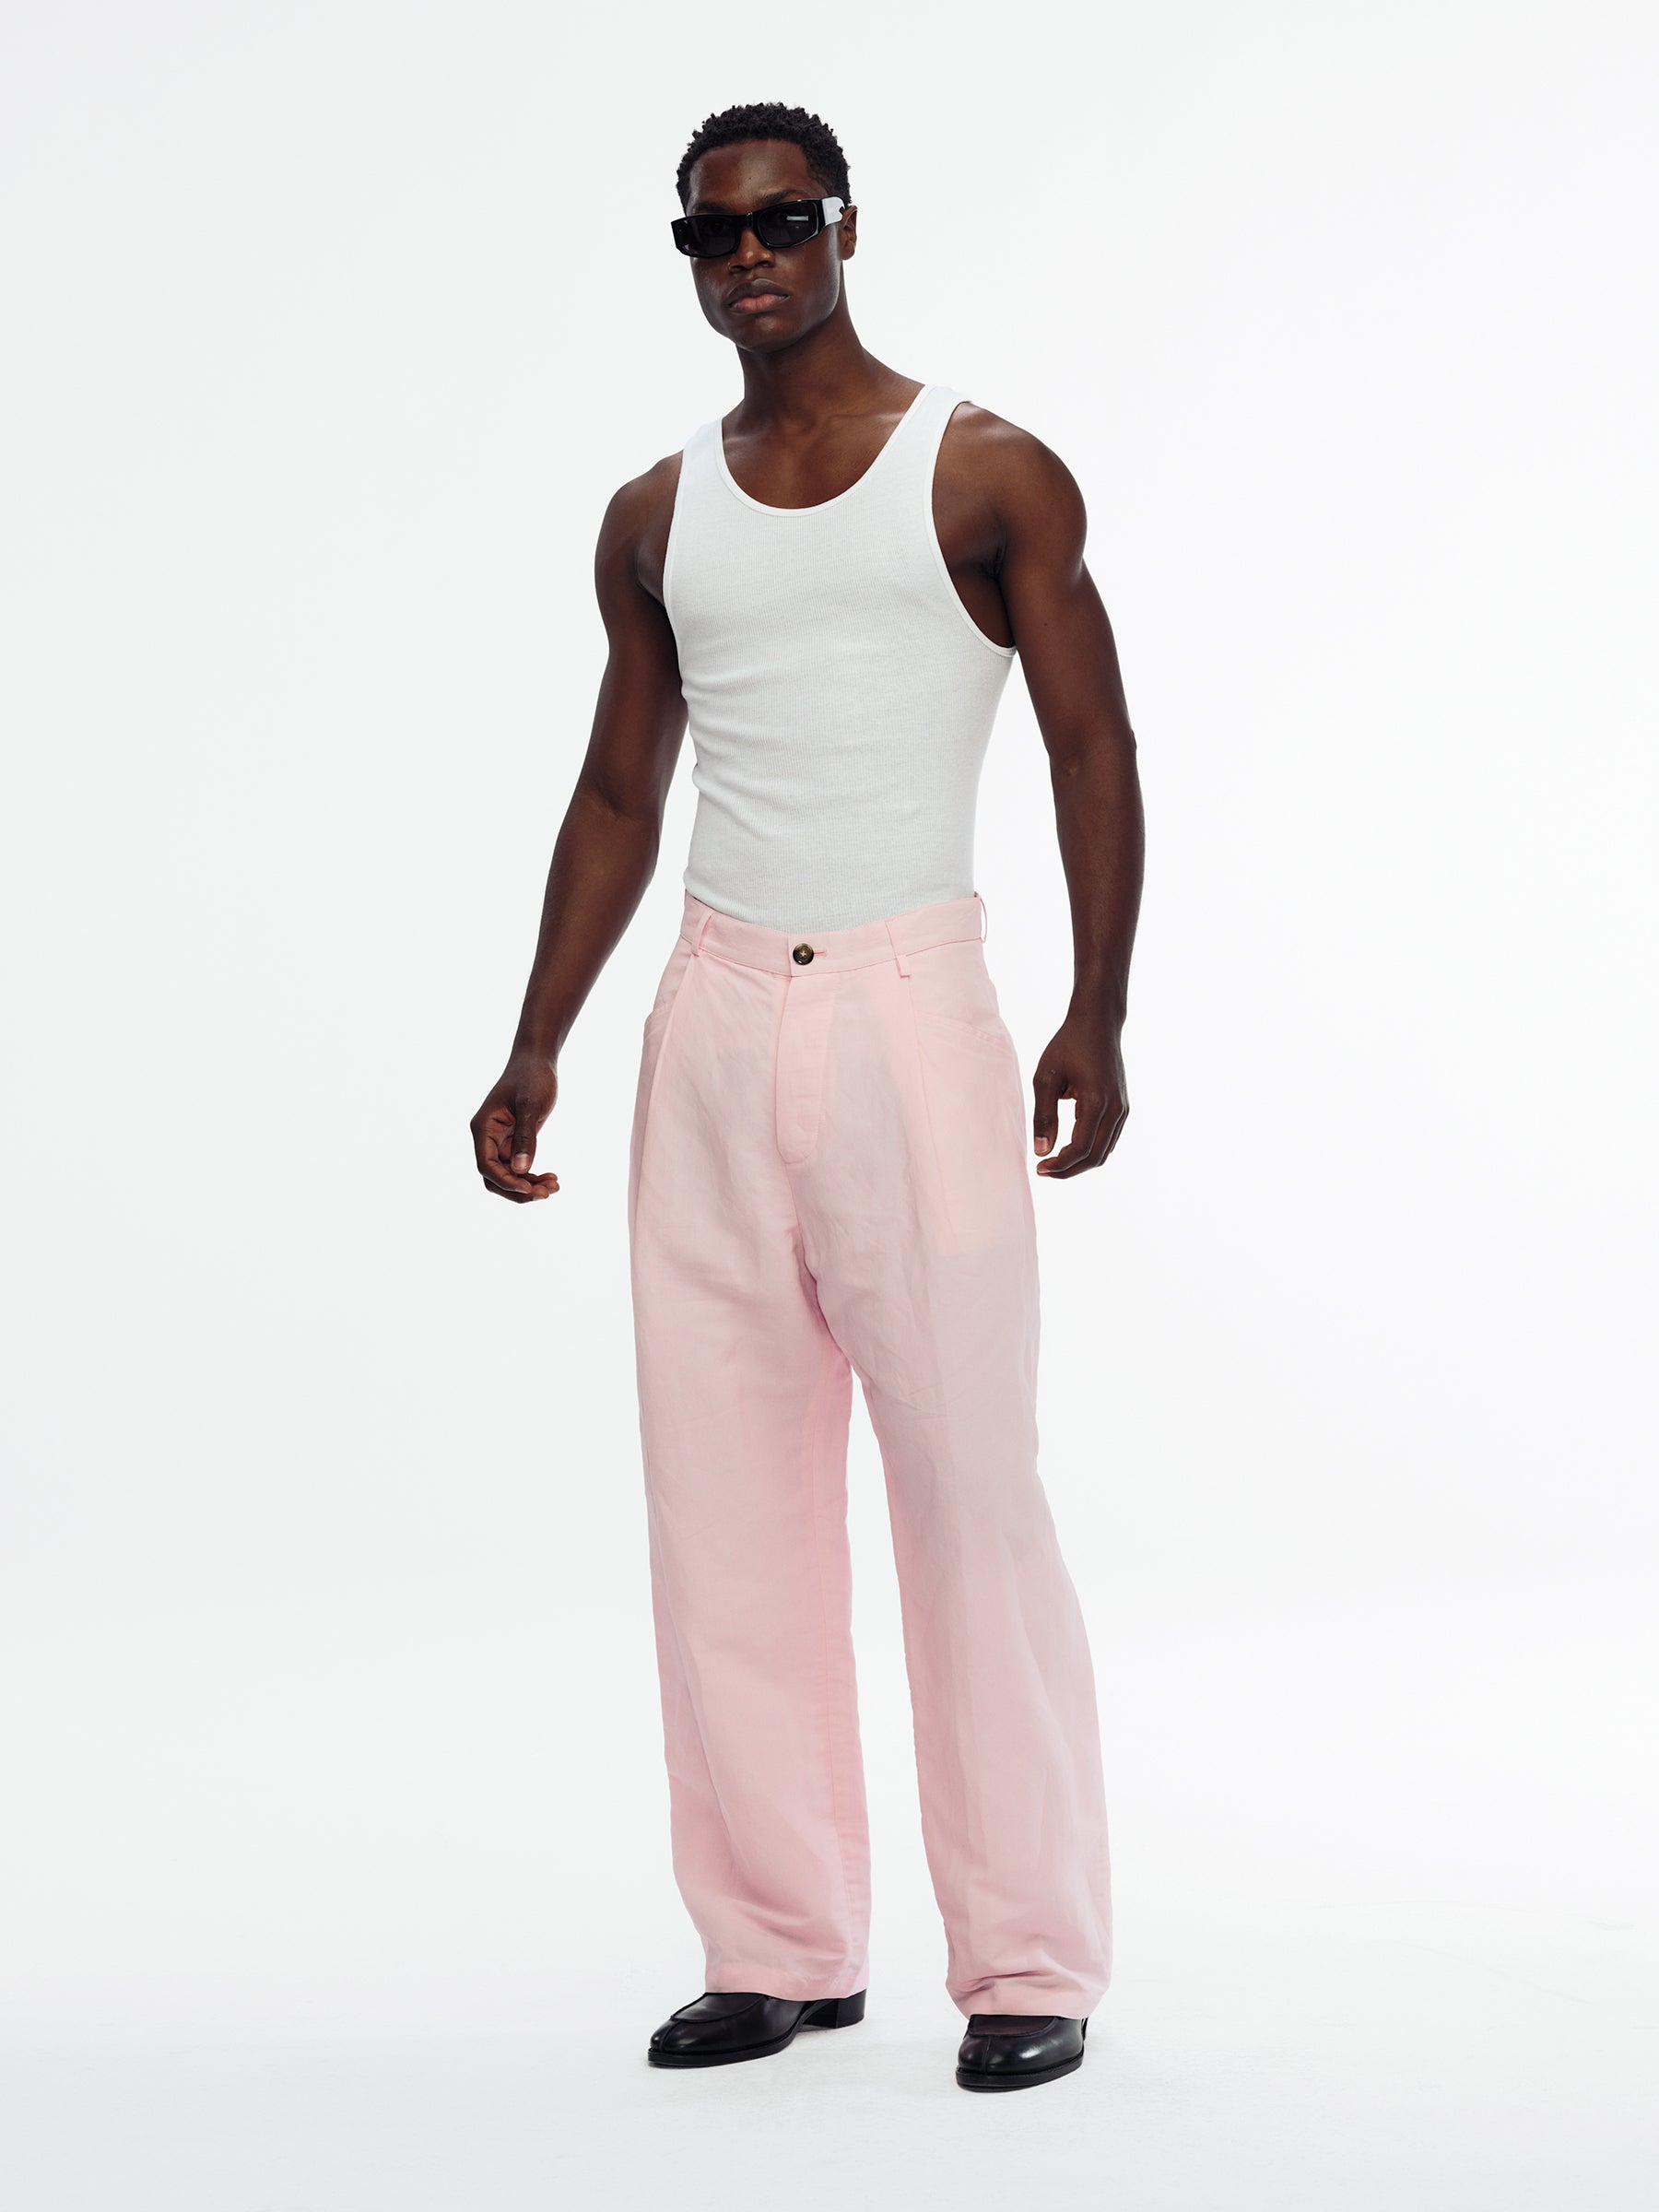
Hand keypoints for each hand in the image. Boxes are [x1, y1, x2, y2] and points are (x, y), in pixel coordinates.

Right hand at [470, 1055, 559, 1203]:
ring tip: (555, 1186)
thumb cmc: (532, 1077)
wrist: (537, 1060)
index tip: (530, 1188)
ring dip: (528, 1186)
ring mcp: (499, 1141)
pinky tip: (552, 1178)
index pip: (486, 1165)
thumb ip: (525, 1137)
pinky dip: (532, 1176)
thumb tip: (521, 1169)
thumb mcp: (531, 1105)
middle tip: (547, 1193)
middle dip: (518, 1189)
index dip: (506, 1181)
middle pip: (494, 1177)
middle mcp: (487, 1137)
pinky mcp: (513, 1142)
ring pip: (507, 1175)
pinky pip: (518, 1168)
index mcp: (483, 1127)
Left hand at [1031, 1009, 1128, 1177]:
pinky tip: (1069, 1147)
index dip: (1060, 1164)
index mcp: (1097, 1102)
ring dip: (1080, 1162)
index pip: (1081, 1148)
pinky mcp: (1122, 1107)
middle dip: (1069, 1170)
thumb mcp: (1046, 1078)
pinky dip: (1091, 1150)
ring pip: (1105, 1151)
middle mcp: (1116, 1109)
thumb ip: (1044, 1116)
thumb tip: (1041, 1151)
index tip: (1039, 1168)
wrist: (1097, 1024)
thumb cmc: (1068, 1046)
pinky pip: (1108, 1139)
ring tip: (1054, 1162)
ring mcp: (1123, 1109)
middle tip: (1044, 1171)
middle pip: (1096, 1157)